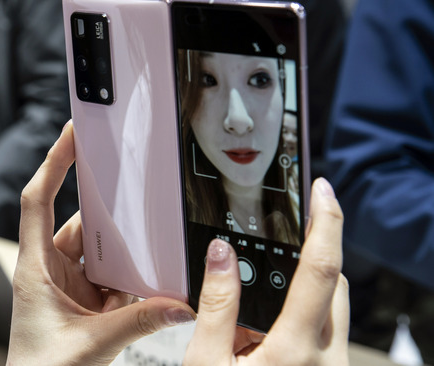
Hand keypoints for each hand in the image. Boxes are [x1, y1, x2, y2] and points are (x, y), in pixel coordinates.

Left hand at [7, 121, 195, 364]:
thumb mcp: (92, 343)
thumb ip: (139, 322)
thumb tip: (180, 303)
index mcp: (34, 268)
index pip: (38, 199)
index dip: (53, 162)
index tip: (71, 134)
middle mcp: (49, 270)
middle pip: (79, 222)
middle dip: (106, 209)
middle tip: (128, 180)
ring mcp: (67, 286)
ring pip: (100, 252)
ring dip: (124, 251)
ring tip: (149, 239)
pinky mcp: (84, 303)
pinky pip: (111, 278)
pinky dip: (131, 278)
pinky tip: (149, 278)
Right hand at [184, 177, 349, 364]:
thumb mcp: (205, 362)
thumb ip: (216, 306)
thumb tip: (220, 252)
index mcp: (295, 351)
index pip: (321, 270)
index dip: (326, 223)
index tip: (321, 191)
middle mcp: (327, 359)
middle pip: (335, 284)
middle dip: (309, 257)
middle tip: (275, 250)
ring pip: (335, 308)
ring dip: (308, 292)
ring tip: (258, 311)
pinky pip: (328, 333)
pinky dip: (304, 319)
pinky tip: (266, 336)